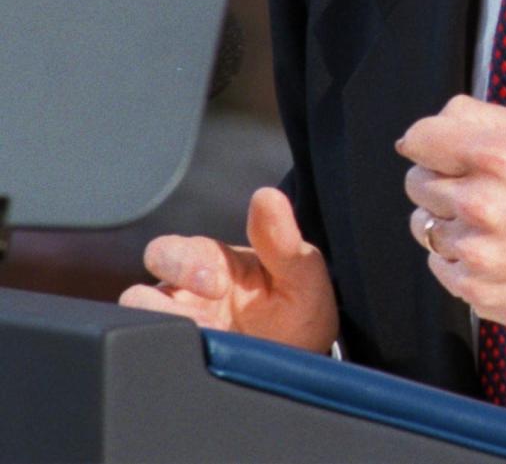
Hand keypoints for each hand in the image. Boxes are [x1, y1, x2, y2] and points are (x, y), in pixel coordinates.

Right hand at [118, 186, 338, 352]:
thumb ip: (283, 239)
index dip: (182, 264)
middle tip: (201, 323)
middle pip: (137, 296)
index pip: (168, 252)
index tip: (217, 284)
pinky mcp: (180, 371)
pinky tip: (197, 371)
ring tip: (204, 347)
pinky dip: (166, 366)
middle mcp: (184, 300)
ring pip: (136, 335)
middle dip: (156, 306)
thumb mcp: (300, 273)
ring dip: (161, 340)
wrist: (307, 363)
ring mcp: (181, 337)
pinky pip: (151, 366)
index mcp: (209, 264)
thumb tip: (266, 196)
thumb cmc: (300, 308)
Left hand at [397, 96, 505, 333]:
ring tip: (491, 222)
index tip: (437, 149)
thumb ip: (480, 118)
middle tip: (478, 187)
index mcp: (499, 155)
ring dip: (447, 221)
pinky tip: (497, 252)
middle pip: (415, 181)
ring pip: (422, 226)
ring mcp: (477, 252)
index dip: (427, 142)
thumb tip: (423, 132)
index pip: (420, 138)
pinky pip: (438, 265)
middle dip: (439, 179)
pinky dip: (459, 258)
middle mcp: (482, 203)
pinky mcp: (475, 291)